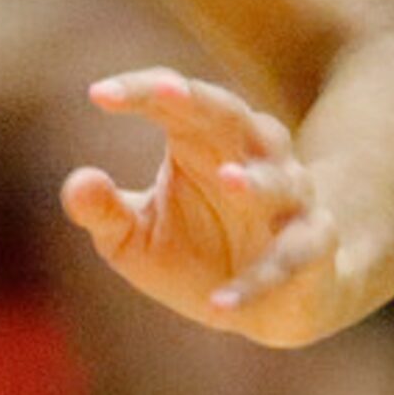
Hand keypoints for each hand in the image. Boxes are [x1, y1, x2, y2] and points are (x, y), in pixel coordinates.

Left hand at [60, 68, 340, 343]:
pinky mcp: (313, 249)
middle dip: (199, 100)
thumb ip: (103, 210)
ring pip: (280, 181)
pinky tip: (221, 303)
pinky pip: (293, 258)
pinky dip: (260, 278)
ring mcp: (290, 202)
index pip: (173, 102)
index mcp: (202, 141)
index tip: (98, 94)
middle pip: (230, 114)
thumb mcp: (132, 238)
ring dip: (256, 180)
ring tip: (229, 179)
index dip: (140, 91)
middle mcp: (252, 158)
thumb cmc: (194, 253)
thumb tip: (79, 182)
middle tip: (166, 89)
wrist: (269, 304)